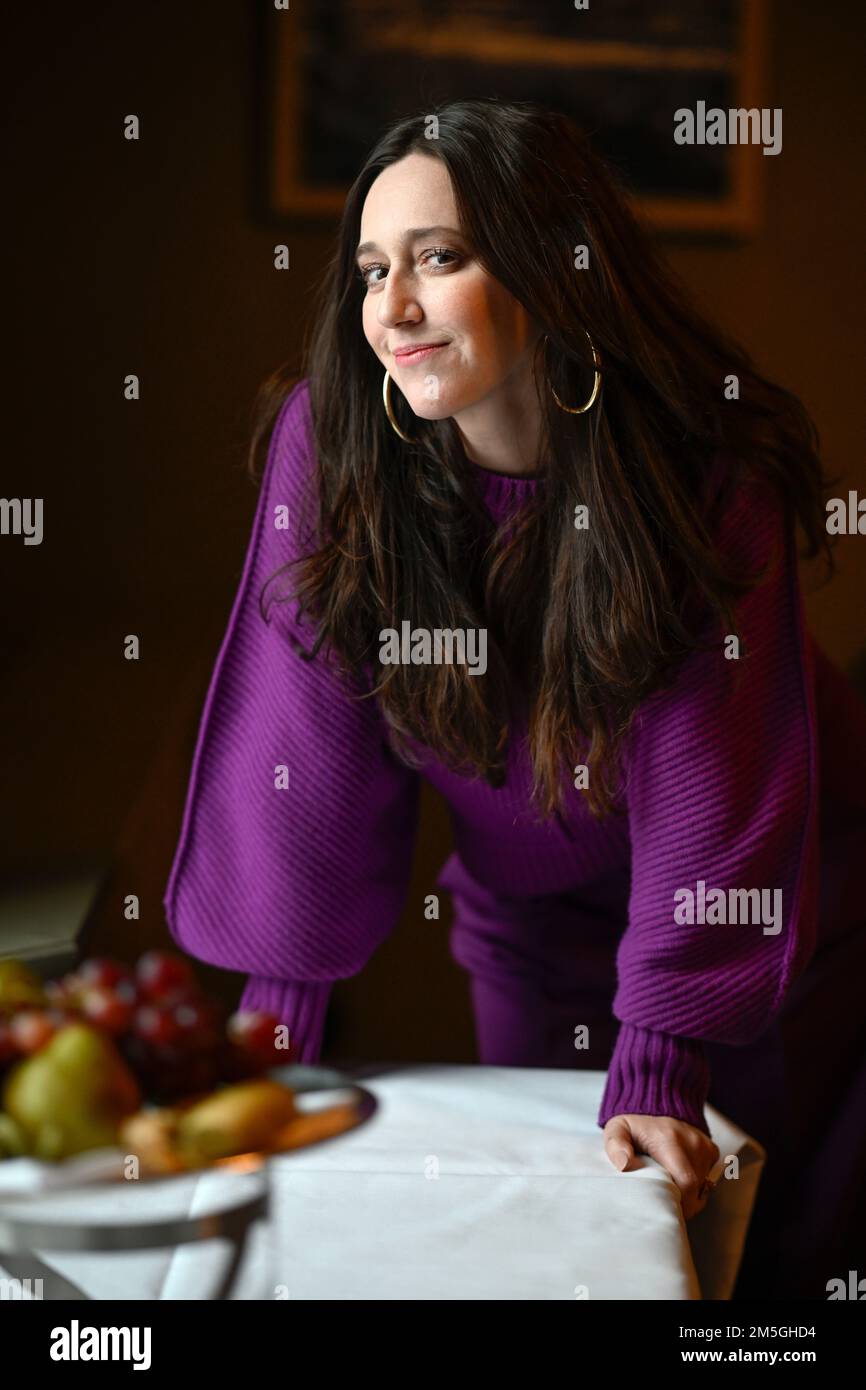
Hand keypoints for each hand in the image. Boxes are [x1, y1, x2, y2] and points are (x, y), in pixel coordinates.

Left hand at [603, 1113, 719, 1219]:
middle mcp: (691, 1141)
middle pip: (696, 1188)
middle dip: (685, 1203)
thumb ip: (616, 1146)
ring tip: (671, 1187)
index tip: (667, 1209)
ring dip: (690, 1194)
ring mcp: (704, 1145)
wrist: (657, 1103)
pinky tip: (680, 1177)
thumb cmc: (635, 1126)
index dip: (681, 1203)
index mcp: (668, 1139)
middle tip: (667, 1205)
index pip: (686, 1182)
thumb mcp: (617, 1130)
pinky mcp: (711, 1149)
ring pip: (703, 1185)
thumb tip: (625, 1165)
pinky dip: (698, 1184)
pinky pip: (709, 1177)